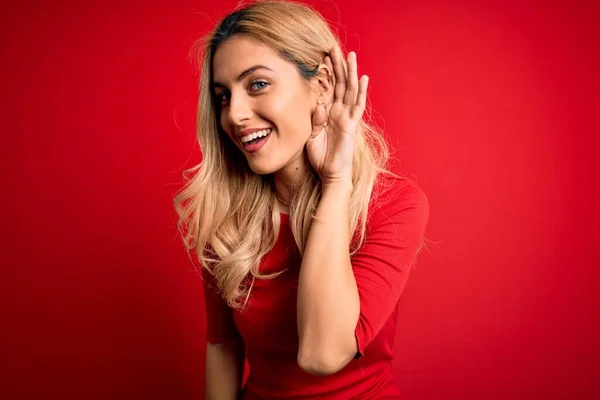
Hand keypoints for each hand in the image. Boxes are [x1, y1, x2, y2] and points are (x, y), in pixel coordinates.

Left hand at [306, 46, 368, 185]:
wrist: (330, 173)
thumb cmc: (320, 156)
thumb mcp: (311, 135)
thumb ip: (315, 119)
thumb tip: (319, 105)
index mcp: (328, 113)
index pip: (328, 88)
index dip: (326, 73)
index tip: (322, 57)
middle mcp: (339, 112)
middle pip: (340, 84)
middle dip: (337, 66)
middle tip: (333, 48)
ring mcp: (347, 117)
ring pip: (350, 90)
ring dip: (350, 72)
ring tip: (350, 55)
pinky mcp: (352, 124)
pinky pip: (358, 105)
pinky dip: (362, 91)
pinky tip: (363, 78)